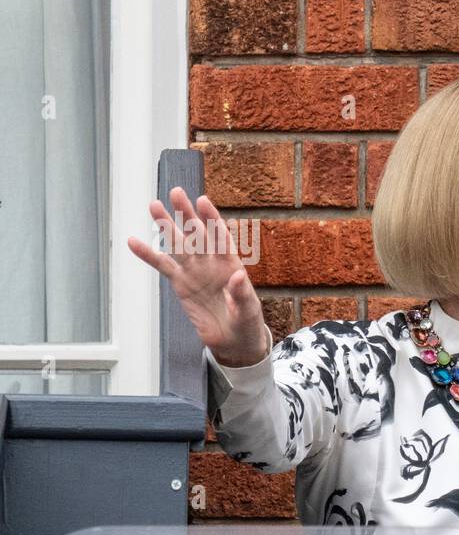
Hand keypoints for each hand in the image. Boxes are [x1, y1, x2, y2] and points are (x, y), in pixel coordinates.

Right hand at [126, 188, 268, 366]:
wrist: (233, 341)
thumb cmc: (246, 323)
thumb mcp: (248, 311)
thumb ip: (242, 294)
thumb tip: (239, 276)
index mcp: (231, 265)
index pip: (221, 238)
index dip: (212, 219)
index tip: (203, 201)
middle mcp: (211, 263)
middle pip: (197, 234)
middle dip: (186, 214)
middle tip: (176, 192)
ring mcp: (194, 272)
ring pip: (178, 245)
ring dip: (166, 227)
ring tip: (154, 206)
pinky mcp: (181, 284)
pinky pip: (163, 266)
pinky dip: (148, 255)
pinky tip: (134, 242)